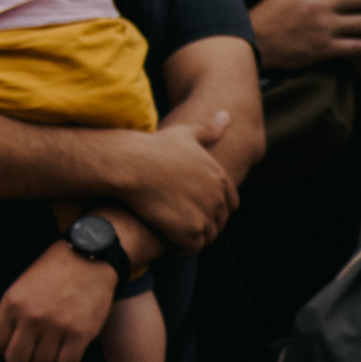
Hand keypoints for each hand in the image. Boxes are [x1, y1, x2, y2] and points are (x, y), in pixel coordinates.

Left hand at [0, 241, 116, 361]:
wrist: (88, 258)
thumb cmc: (53, 272)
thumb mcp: (22, 286)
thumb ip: (13, 312)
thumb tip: (5, 346)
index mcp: (12, 302)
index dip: (4, 346)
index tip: (15, 343)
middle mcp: (31, 316)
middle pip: (16, 360)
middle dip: (23, 360)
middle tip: (33, 351)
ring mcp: (56, 326)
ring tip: (52, 349)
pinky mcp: (80, 334)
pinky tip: (66, 354)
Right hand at [108, 113, 236, 252]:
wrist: (129, 164)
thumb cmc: (153, 148)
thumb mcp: (184, 133)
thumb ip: (209, 130)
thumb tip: (228, 114)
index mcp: (220, 176)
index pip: (231, 203)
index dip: (214, 207)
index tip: (194, 208)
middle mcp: (218, 196)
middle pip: (219, 221)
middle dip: (204, 223)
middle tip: (180, 221)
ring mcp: (206, 214)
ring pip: (208, 236)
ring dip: (194, 237)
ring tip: (173, 231)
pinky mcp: (190, 230)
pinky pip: (193, 247)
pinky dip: (182, 247)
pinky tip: (166, 239)